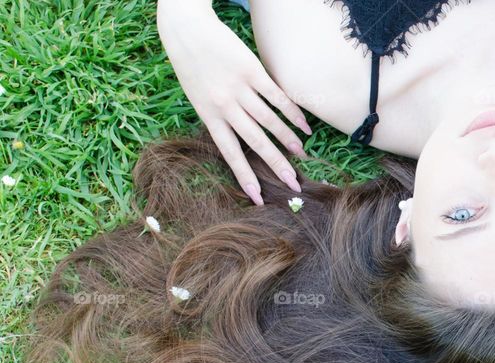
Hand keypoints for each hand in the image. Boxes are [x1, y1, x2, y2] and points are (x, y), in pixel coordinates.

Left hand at [157, 0, 310, 203]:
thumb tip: (246, 136)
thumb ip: (220, 116)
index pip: (230, 153)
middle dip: (276, 165)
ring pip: (269, 121)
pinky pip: (277, 97)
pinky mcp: (252, 70)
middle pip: (256, 142)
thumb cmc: (192, 65)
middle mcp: (224, 105)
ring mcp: (239, 88)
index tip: (258, 197)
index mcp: (209, 116)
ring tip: (301, 154)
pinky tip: (304, 125)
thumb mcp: (198, 96)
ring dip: (288, 140)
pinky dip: (293, 112)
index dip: (245, 176)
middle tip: (293, 183)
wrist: (186, 29)